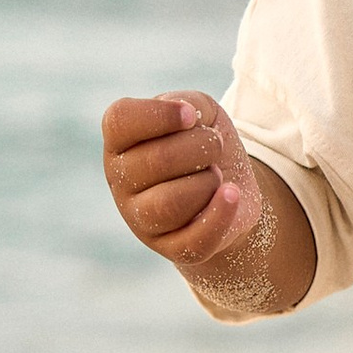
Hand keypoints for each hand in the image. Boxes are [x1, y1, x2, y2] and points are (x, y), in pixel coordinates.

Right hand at [101, 89, 268, 271]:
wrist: (231, 189)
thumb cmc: (204, 144)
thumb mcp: (202, 111)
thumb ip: (189, 104)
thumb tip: (186, 116)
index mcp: (121, 142)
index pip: (119, 121)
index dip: (160, 115)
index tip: (191, 116)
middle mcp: (121, 181)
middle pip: (157, 160)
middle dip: (200, 147)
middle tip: (213, 147)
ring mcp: (141, 219)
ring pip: (170, 203)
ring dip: (208, 181)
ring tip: (216, 176)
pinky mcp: (172, 249)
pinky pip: (194, 239)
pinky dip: (220, 214)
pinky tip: (233, 194)